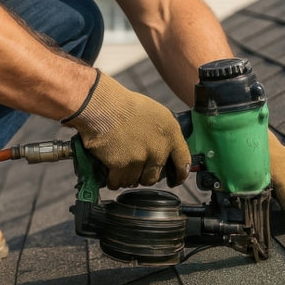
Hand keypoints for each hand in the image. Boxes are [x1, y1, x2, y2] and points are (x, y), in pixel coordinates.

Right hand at [63, 71, 189, 189]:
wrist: (101, 104)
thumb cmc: (122, 103)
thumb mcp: (153, 113)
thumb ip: (161, 134)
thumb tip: (161, 150)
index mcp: (170, 132)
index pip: (183, 160)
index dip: (179, 174)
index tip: (174, 180)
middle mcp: (159, 147)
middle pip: (154, 176)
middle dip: (144, 175)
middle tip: (134, 168)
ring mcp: (141, 158)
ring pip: (135, 181)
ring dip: (126, 177)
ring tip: (117, 166)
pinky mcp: (123, 165)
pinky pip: (118, 181)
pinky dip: (112, 179)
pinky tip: (108, 172)